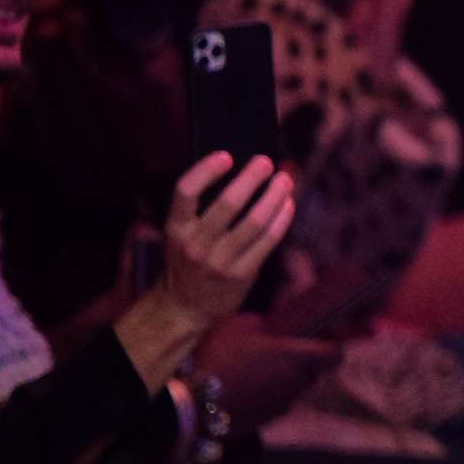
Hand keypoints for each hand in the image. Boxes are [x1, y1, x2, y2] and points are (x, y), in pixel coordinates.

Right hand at [157, 154, 298, 333]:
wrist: (184, 307)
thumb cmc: (187, 260)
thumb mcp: (181, 234)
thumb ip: (201, 209)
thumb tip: (240, 172)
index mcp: (175, 228)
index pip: (186, 191)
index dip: (206, 170)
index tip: (226, 156)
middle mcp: (195, 245)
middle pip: (227, 203)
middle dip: (251, 178)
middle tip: (266, 161)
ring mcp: (219, 262)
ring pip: (254, 222)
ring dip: (274, 196)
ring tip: (284, 180)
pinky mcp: (241, 275)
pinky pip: (267, 241)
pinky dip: (281, 219)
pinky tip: (287, 205)